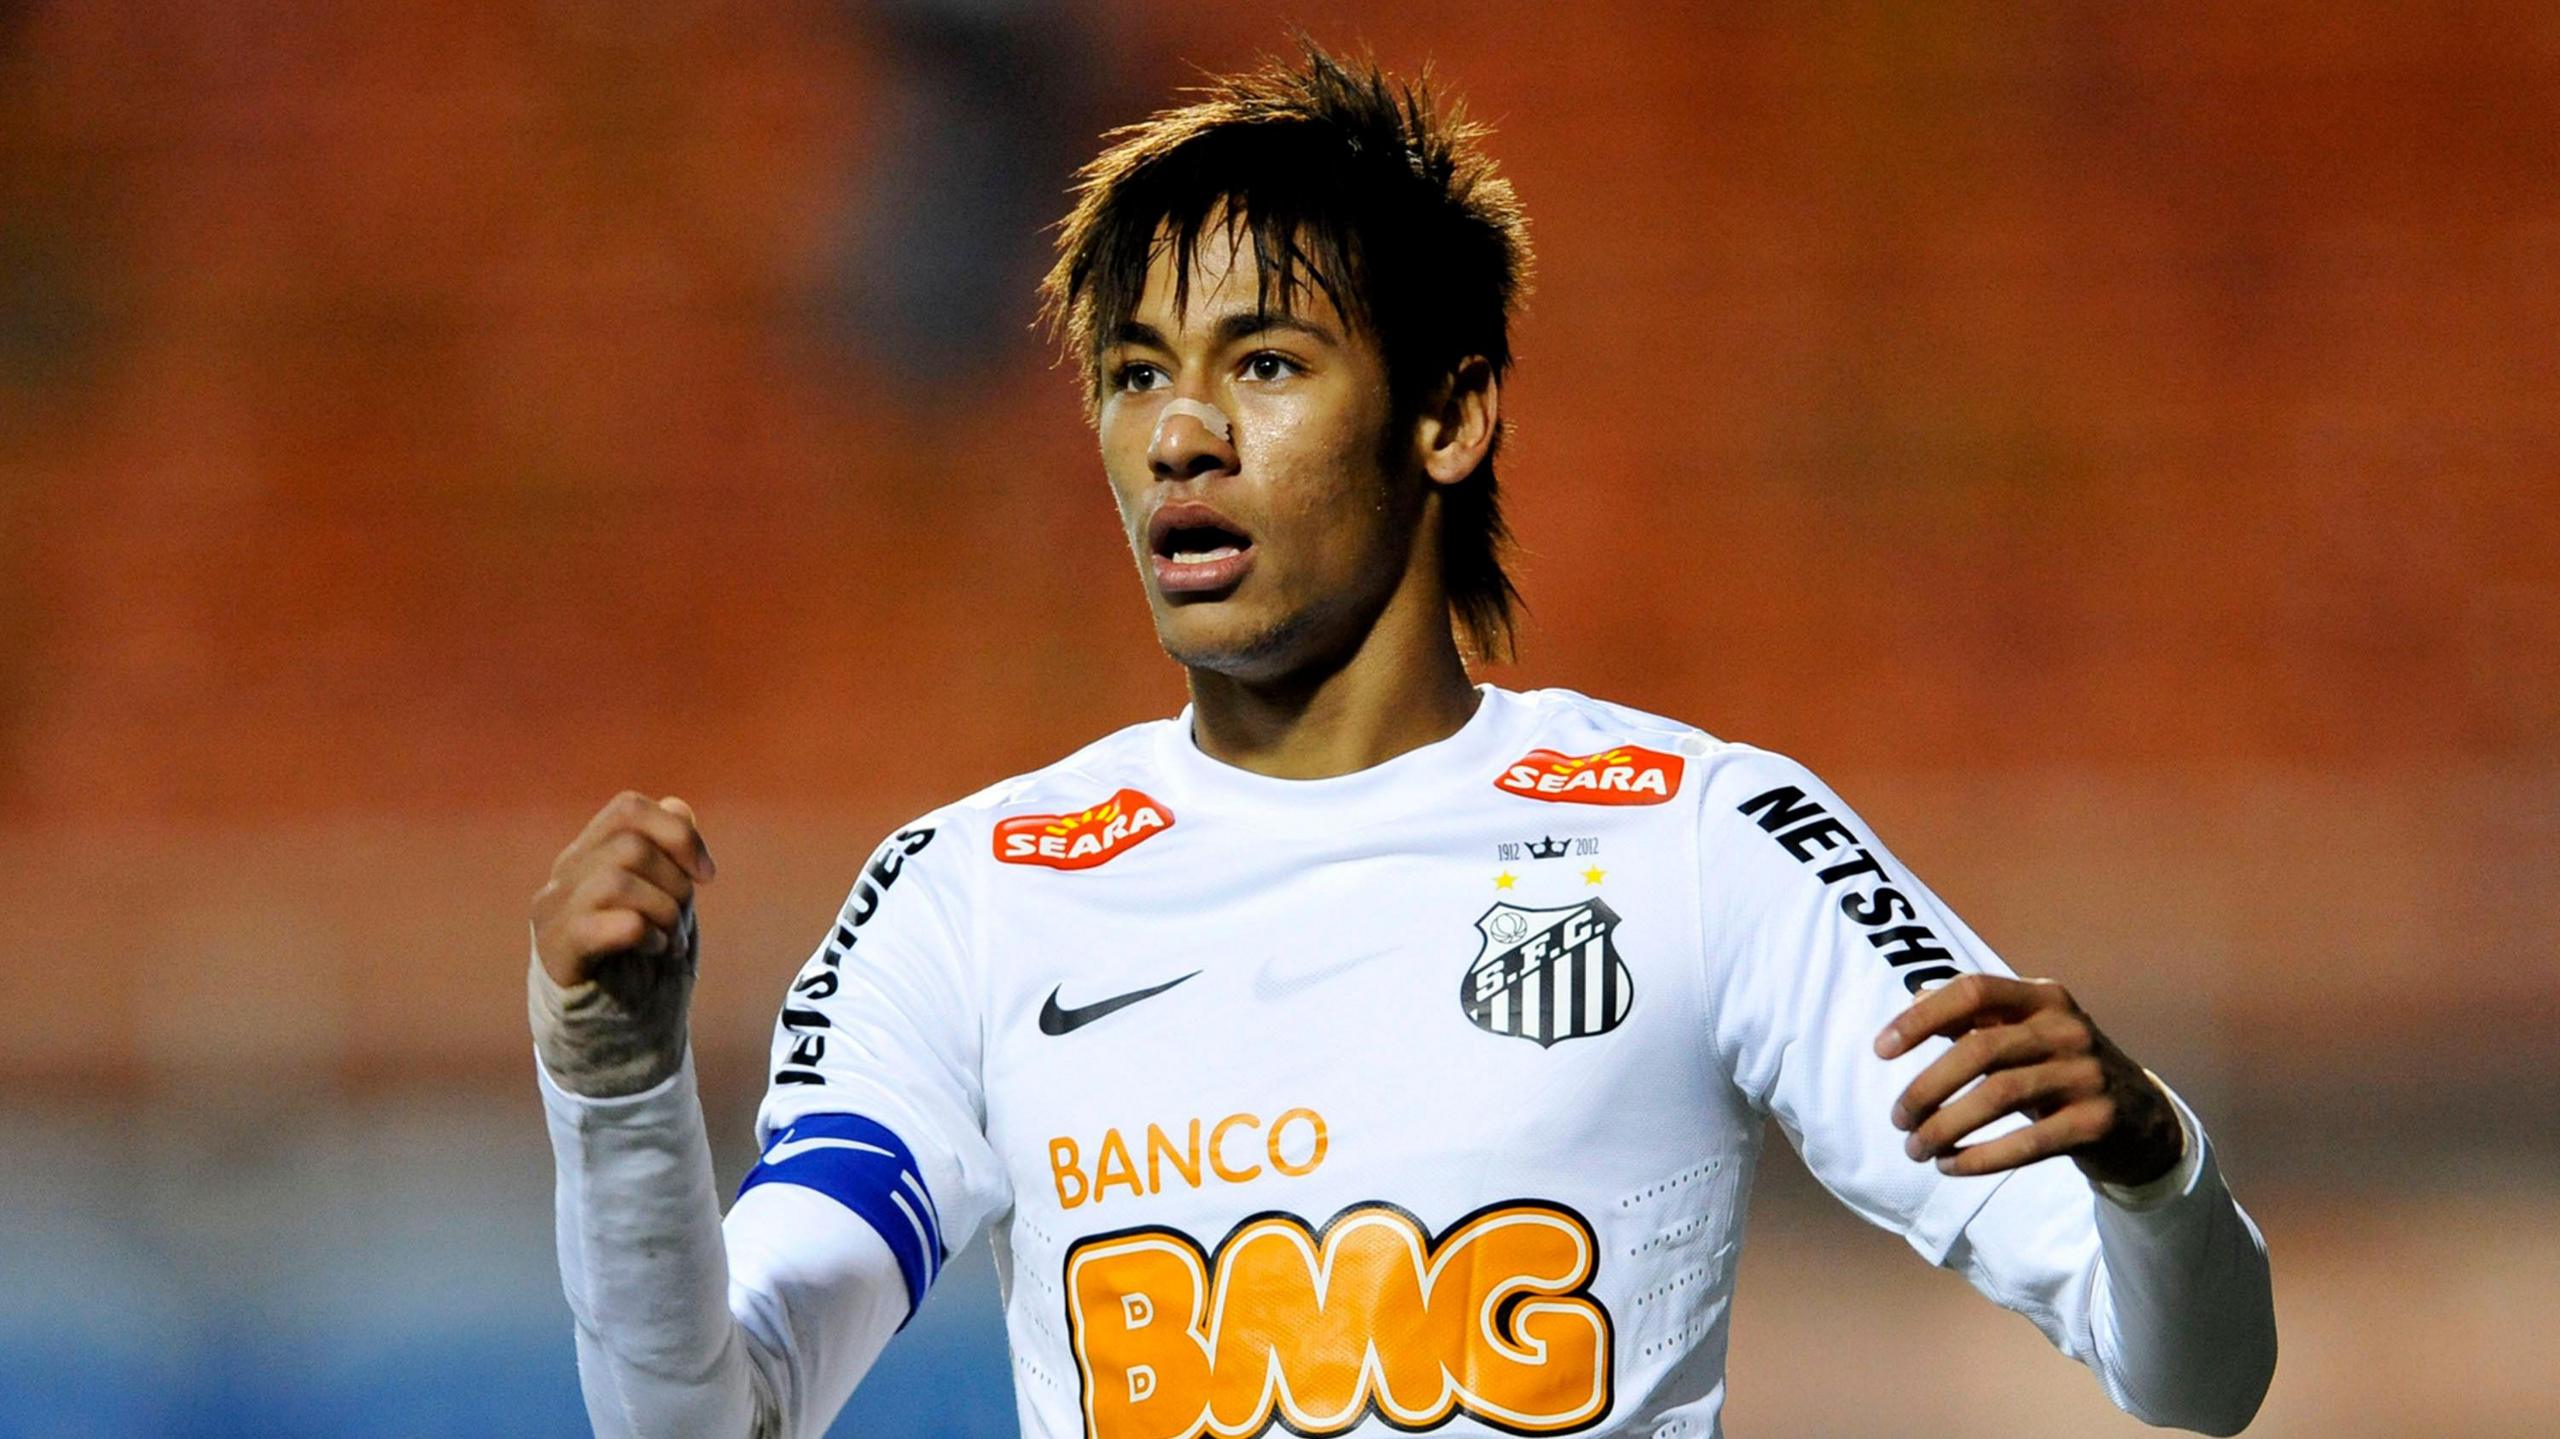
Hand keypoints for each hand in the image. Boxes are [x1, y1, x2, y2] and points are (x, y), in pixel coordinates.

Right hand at [530, 791, 717, 989]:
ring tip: (672, 938)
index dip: (676, 831)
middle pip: (630, 845)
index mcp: (588, 851)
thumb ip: (666, 852)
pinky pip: (614, 923)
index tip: (707, 874)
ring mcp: (555, 909)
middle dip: (676, 882)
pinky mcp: (559, 947)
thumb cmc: (632, 950)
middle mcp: (564, 872)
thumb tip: (679, 806)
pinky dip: (648, 935)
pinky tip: (655, 950)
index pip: (627, 808)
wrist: (601, 1018)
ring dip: (664, 910)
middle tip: (683, 916)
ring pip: (618, 881)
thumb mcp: (659, 895)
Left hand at [1874, 974, 2182, 1187]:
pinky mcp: (2098, 1121)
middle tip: (1897, 1119)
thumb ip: (1974, 1017)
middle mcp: (2066, 1028)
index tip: (1879, 1051)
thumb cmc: (2059, 1069)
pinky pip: (2029, 1142)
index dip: (1921, 1017)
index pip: (1973, 990)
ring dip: (1946, 1126)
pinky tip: (1951, 1167)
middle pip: (1979, 1049)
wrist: (2141, 1117)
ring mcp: (2086, 1073)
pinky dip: (1981, 1157)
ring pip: (1999, 1095)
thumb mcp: (2025, 1033)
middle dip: (1926, 1087)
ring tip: (1915, 1149)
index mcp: (2042, 997)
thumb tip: (1915, 997)